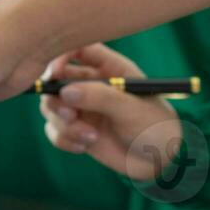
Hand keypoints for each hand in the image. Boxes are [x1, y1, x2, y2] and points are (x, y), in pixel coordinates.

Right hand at [38, 46, 180, 181]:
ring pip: (51, 107)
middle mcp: (91, 84)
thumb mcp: (131, 108)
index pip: (78, 49)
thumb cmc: (153, 126)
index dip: (60, 57)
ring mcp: (81, 107)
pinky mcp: (75, 129)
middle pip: (56, 79)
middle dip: (56, 98)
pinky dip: (64, 139)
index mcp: (109, 67)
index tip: (52, 74)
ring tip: (90, 137)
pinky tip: (85, 146)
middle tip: (70, 115)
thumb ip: (100, 97)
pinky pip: (54, 130)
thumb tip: (65, 91)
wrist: (157, 160)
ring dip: (64, 124)